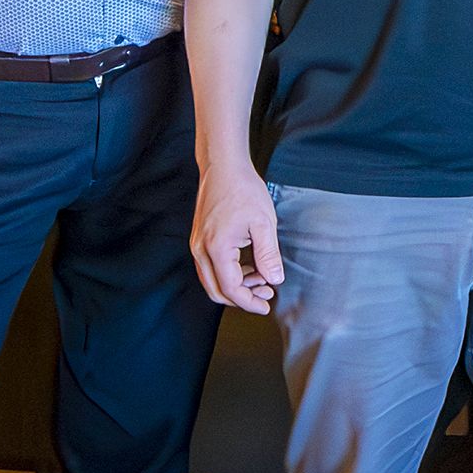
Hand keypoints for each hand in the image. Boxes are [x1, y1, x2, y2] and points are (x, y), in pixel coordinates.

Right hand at [191, 166, 282, 313]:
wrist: (223, 167)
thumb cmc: (243, 189)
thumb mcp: (263, 223)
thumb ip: (268, 255)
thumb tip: (274, 280)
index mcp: (217, 248)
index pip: (231, 289)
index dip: (249, 302)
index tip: (266, 305)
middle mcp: (201, 250)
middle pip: (217, 291)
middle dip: (242, 298)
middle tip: (266, 295)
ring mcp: (197, 245)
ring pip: (212, 281)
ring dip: (235, 287)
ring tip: (262, 280)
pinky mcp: (199, 240)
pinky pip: (211, 268)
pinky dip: (228, 274)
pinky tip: (250, 268)